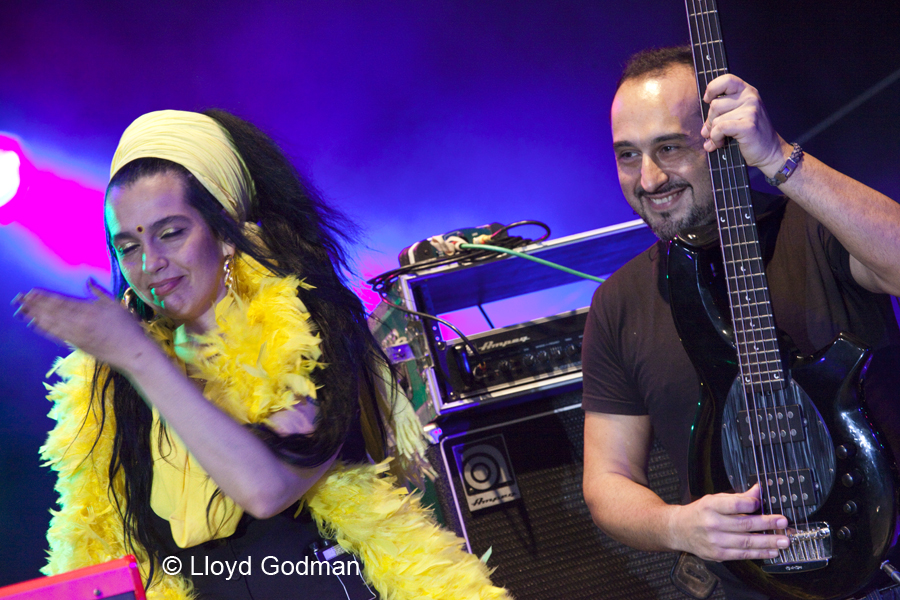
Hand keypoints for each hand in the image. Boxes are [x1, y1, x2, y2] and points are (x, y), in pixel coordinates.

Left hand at [12, 280, 155, 371]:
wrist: (132, 352)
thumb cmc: (128, 327)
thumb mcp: (115, 305)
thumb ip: (99, 293)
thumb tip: (88, 281)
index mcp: (90, 309)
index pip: (62, 301)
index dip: (45, 297)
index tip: (32, 292)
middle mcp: (81, 321)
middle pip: (53, 311)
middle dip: (35, 304)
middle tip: (19, 298)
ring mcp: (78, 334)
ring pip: (52, 323)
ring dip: (35, 315)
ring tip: (22, 309)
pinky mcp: (77, 344)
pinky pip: (56, 335)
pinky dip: (44, 329)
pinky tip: (34, 323)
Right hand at [669, 484, 789, 561]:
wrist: (679, 529)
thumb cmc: (700, 513)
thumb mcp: (714, 499)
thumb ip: (738, 497)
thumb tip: (758, 490)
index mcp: (711, 506)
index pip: (735, 504)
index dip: (752, 503)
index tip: (763, 502)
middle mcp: (712, 523)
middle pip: (745, 524)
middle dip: (767, 524)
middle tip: (783, 523)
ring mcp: (715, 541)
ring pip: (746, 542)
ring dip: (768, 542)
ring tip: (783, 540)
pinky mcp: (718, 554)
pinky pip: (742, 555)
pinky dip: (759, 553)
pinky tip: (771, 551)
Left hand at [700, 74, 791, 174]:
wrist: (769, 152)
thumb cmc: (751, 135)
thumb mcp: (738, 117)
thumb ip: (722, 114)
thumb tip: (703, 129)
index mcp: (747, 91)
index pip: (726, 80)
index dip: (712, 89)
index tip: (707, 100)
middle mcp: (750, 97)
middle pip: (715, 104)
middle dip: (710, 121)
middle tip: (712, 132)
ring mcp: (751, 110)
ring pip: (716, 119)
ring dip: (713, 133)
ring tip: (718, 140)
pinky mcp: (748, 125)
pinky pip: (720, 128)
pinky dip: (716, 138)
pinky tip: (720, 143)